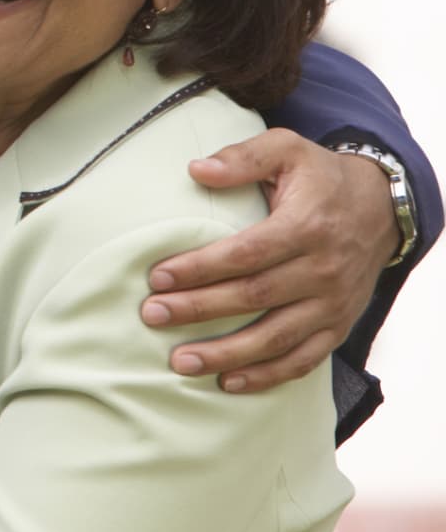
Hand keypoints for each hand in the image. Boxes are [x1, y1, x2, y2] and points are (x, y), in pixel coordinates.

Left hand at [138, 127, 395, 392]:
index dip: (201, 267)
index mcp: (306, 226)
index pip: (246, 253)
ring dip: (227, 354)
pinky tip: (228, 382)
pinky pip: (304, 359)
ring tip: (179, 361)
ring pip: (276, 337)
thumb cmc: (319, 176)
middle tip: (152, 316)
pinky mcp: (338, 325)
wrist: (380, 207)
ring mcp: (333, 303)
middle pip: (254, 297)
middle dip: (198, 309)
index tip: (157, 276)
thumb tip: (196, 169)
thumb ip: (243, 156)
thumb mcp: (287, 149)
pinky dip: (267, 375)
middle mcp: (323, 269)